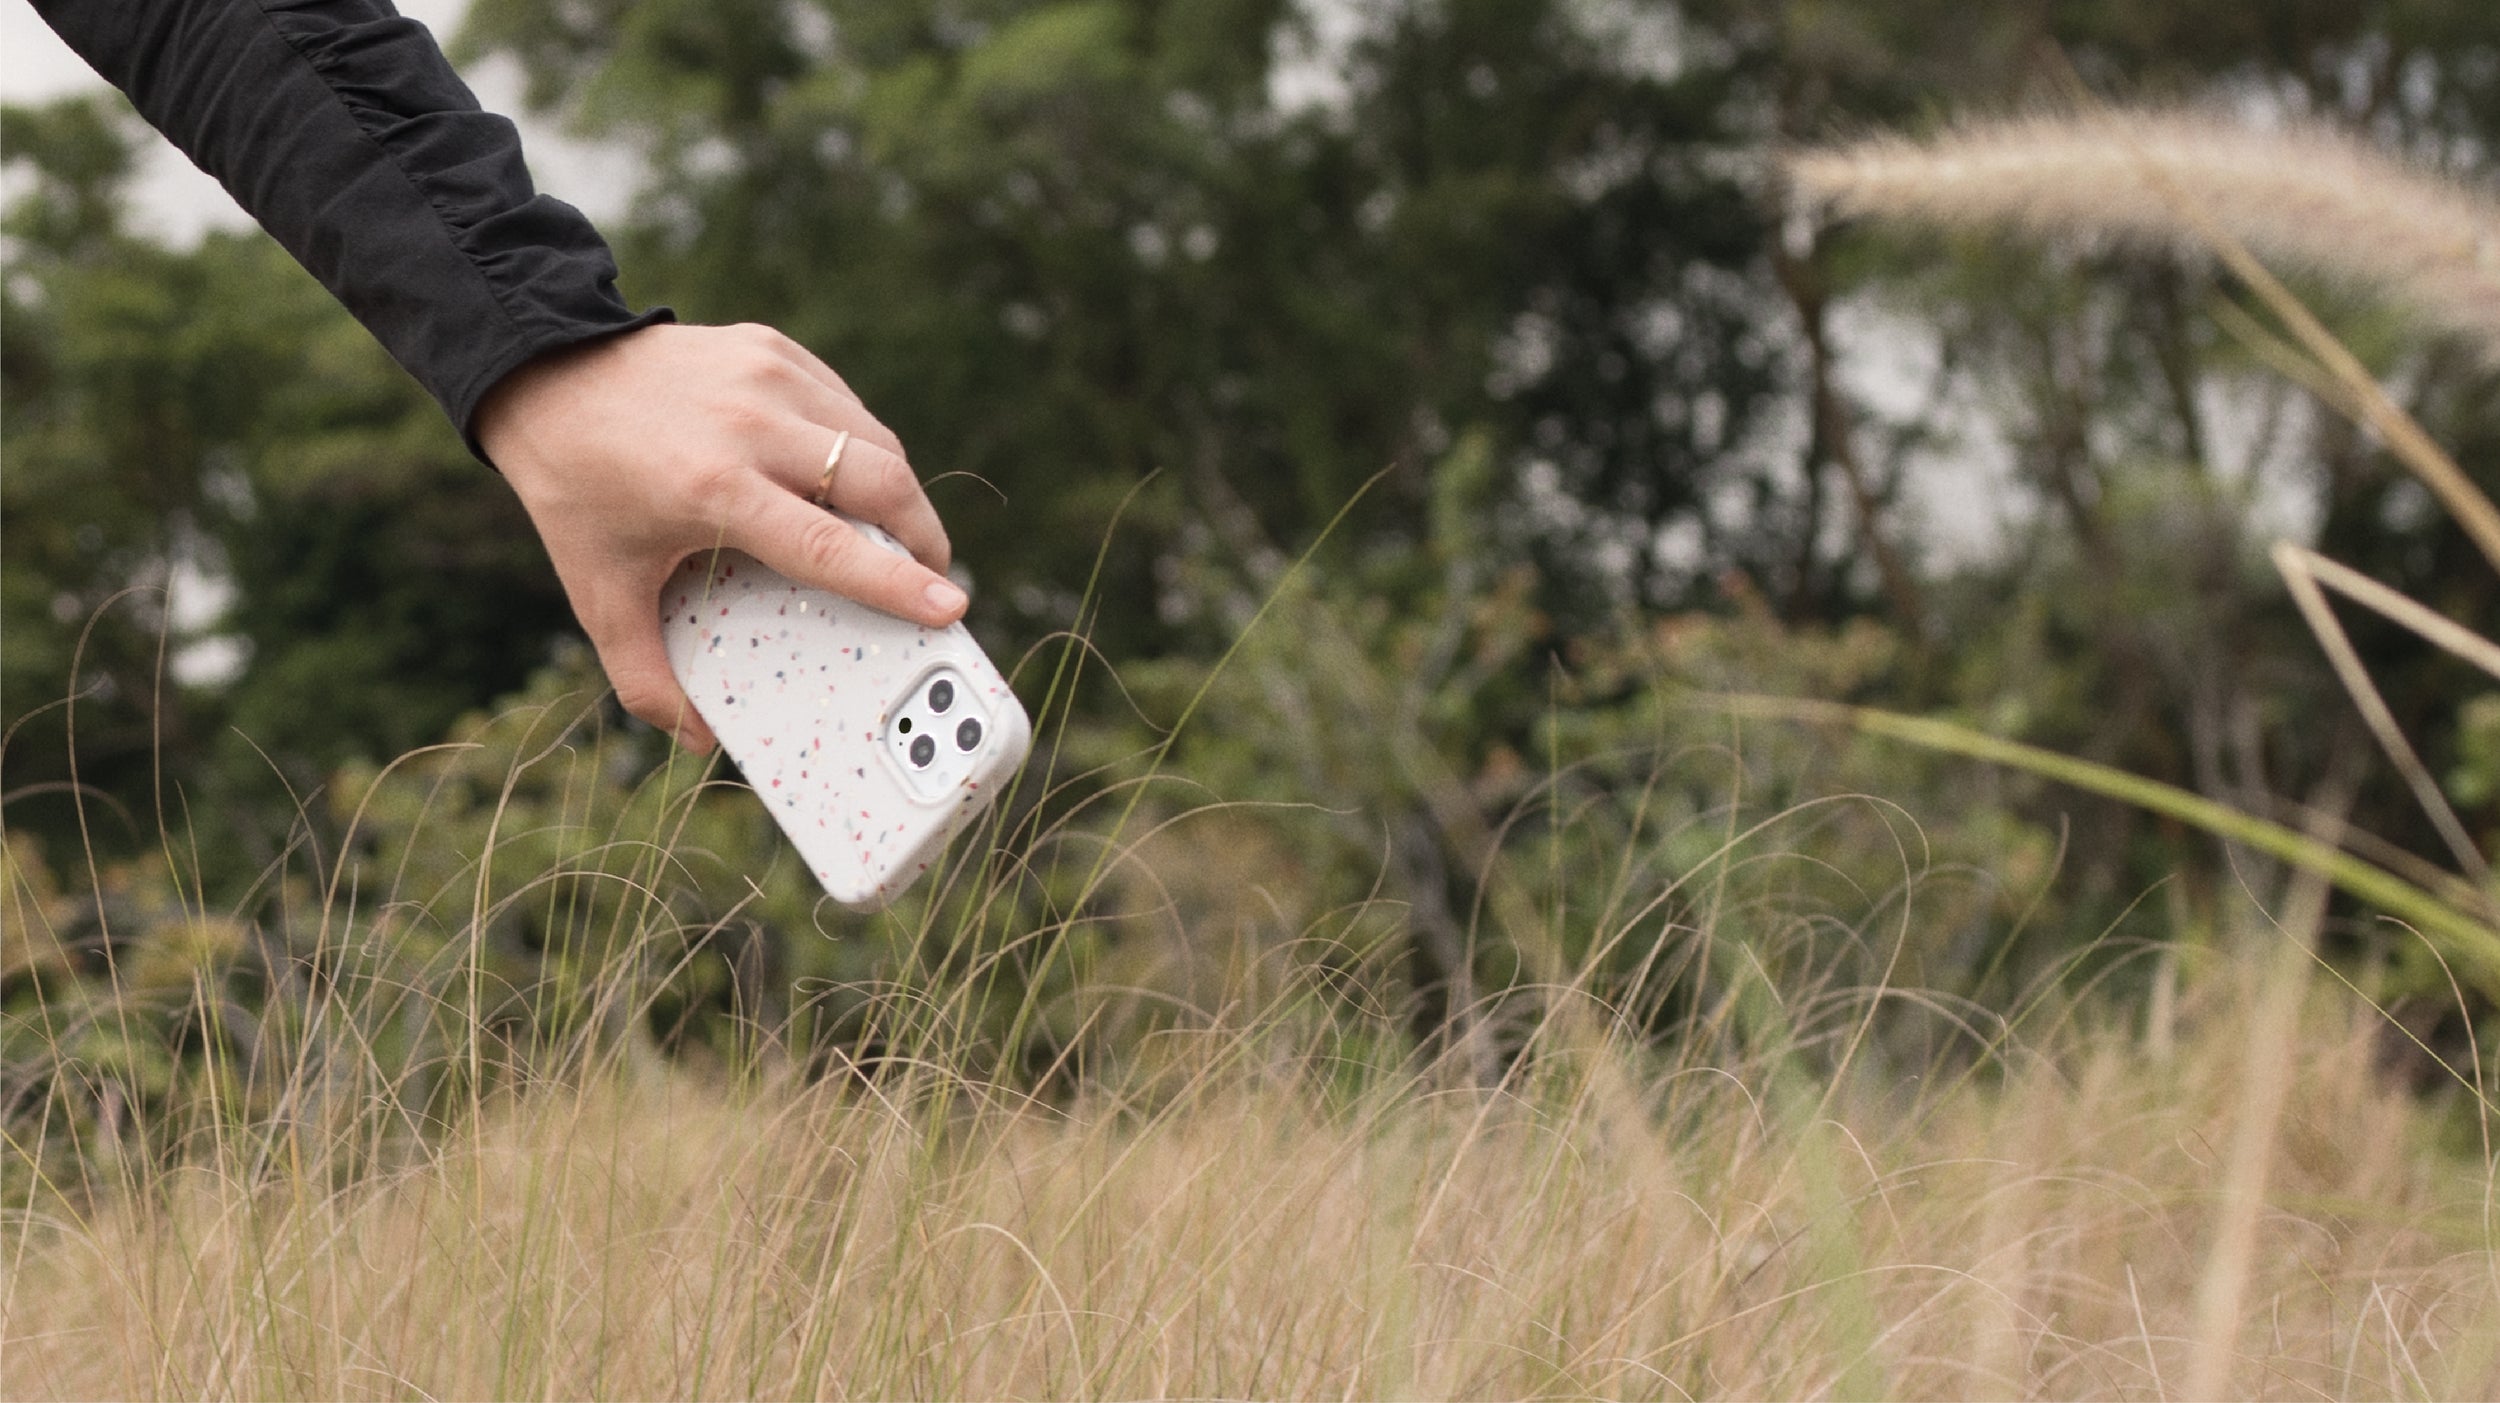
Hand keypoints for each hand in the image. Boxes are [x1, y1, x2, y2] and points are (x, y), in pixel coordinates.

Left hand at [476, 322, 965, 753]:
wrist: (545, 372)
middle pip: (878, 483)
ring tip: (897, 537)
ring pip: (876, 441)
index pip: (827, 543)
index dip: (894, 580)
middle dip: (923, 535)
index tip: (950, 605)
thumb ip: (643, 677)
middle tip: (933, 578)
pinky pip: (846, 407)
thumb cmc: (577, 489)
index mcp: (710, 491)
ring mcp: (766, 377)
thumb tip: (695, 741)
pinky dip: (861, 450)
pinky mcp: (773, 350)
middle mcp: (748, 427)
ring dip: (897, 494)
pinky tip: (845, 483)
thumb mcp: (598, 592)